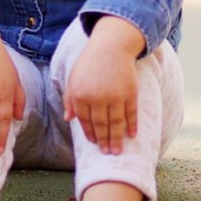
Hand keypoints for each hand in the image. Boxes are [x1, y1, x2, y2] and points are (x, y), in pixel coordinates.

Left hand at [65, 17, 143, 154]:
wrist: (111, 46)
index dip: (90, 133)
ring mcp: (115, 96)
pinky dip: (132, 125)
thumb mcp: (73, 78)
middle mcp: (97, 97)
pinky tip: (132, 135)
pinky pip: (131, 114)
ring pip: (116, 123)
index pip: (85, 121)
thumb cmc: (90, 63)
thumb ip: (69, 99)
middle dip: (104, 141)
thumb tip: (68, 119)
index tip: (95, 143)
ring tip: (118, 151)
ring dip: (117, 139)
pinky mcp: (130, 93)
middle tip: (107, 153)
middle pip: (101, 125)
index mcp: (80, 95)